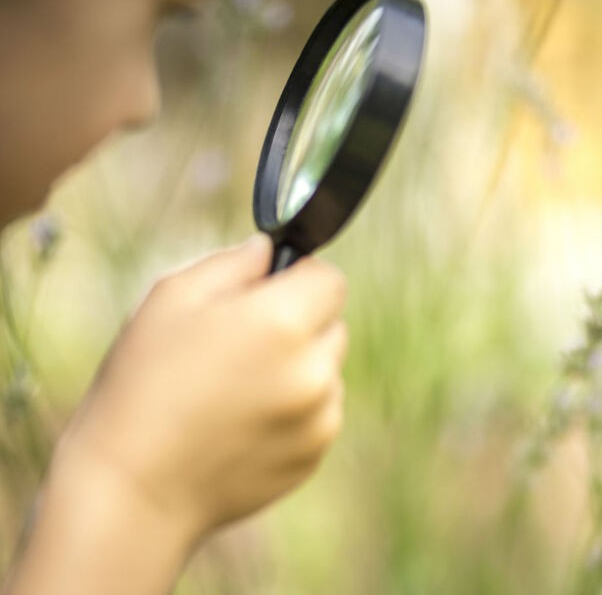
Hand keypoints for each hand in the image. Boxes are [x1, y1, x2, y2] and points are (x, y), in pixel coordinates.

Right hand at [3, 236, 348, 593]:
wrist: (132, 488)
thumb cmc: (142, 384)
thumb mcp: (171, 299)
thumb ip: (234, 263)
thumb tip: (271, 251)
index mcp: (282, 322)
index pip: (330, 279)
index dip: (298, 278)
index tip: (267, 291)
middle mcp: (314, 370)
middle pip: (333, 324)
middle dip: (298, 324)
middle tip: (239, 343)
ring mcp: (320, 417)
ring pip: (327, 371)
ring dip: (298, 369)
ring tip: (233, 390)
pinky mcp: (314, 454)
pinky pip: (319, 413)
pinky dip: (293, 412)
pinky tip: (240, 423)